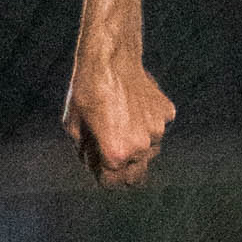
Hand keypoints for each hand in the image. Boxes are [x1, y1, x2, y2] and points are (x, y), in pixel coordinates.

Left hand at [63, 48, 174, 187]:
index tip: (96, 160)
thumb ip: (87, 154)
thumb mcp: (74, 128)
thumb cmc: (86, 92)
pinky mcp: (167, 114)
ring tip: (119, 118)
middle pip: (136, 176)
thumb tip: (98, 165)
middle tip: (110, 148)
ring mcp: (158, 130)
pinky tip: (132, 103)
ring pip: (148, 150)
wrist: (109, 58)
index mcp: (116, 155)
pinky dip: (146, 121)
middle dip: (122, 169)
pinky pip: (156, 127)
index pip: (111, 183)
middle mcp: (141, 148)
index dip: (100, 173)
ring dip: (135, 143)